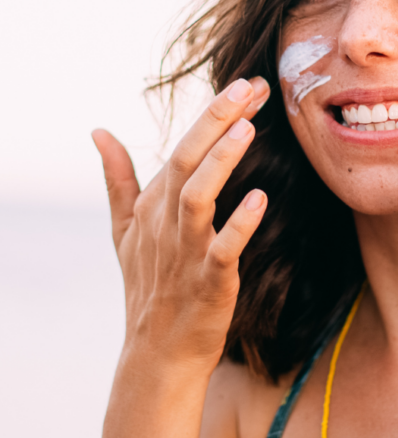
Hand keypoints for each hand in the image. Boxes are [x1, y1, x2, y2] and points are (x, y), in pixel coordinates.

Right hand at [92, 76, 270, 373]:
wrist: (157, 354)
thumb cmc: (148, 285)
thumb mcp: (125, 229)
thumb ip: (117, 178)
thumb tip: (98, 131)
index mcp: (152, 204)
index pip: (183, 146)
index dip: (214, 113)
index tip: (249, 84)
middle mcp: (165, 222)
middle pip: (186, 160)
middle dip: (215, 120)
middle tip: (248, 87)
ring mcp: (184, 251)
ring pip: (196, 197)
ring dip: (220, 162)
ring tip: (246, 129)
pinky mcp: (207, 281)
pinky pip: (221, 249)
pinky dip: (239, 224)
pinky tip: (259, 199)